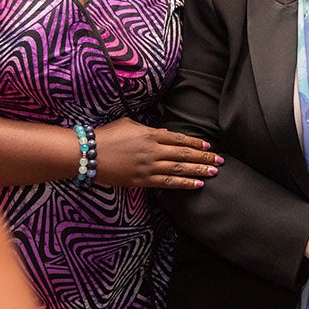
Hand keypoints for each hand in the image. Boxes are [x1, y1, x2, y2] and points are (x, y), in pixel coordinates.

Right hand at [92, 117, 219, 188]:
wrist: (88, 154)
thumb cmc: (107, 135)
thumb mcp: (129, 124)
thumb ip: (148, 128)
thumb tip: (165, 133)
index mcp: (150, 134)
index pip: (179, 139)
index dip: (196, 142)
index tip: (208, 146)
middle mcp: (153, 150)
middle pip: (184, 153)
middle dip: (204, 157)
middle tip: (220, 160)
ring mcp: (148, 167)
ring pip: (180, 168)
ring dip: (199, 170)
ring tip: (214, 172)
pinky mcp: (142, 181)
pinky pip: (167, 182)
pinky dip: (183, 183)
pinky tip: (196, 184)